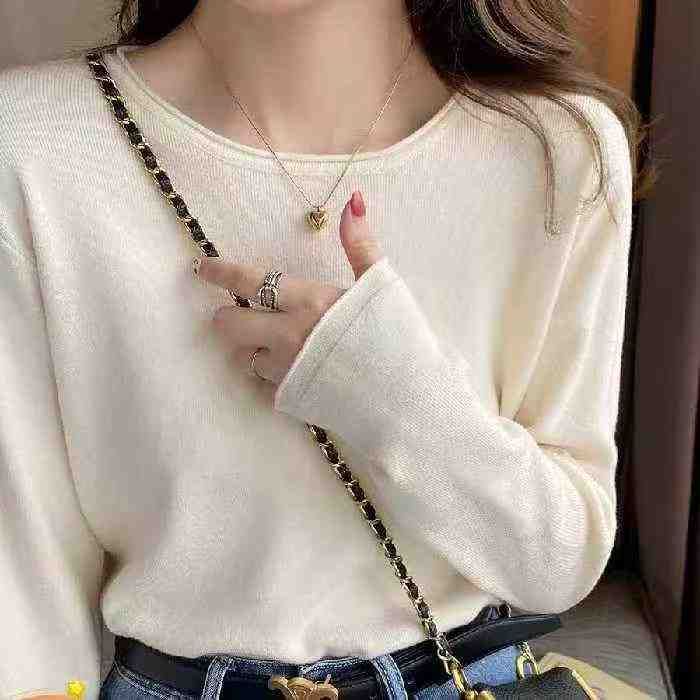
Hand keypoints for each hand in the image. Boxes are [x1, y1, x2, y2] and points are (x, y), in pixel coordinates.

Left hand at [194, 190, 381, 385]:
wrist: (410, 397)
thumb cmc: (400, 337)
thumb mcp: (382, 284)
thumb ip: (360, 244)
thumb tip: (352, 202)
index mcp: (308, 301)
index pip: (248, 281)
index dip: (220, 272)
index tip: (203, 267)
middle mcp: (287, 335)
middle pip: (228, 324)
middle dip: (227, 315)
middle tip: (241, 312)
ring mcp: (286, 370)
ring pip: (245, 356)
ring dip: (255, 347)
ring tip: (282, 344)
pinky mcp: (291, 398)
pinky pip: (266, 383)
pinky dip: (274, 373)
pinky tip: (298, 369)